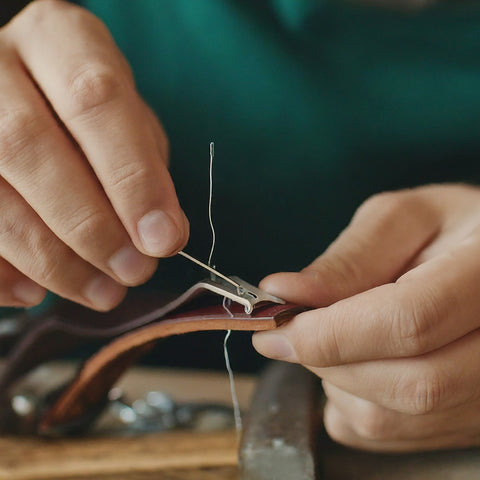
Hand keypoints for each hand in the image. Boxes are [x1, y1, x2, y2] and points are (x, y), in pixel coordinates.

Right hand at [0, 0, 187, 309]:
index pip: (95, 101)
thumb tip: (160, 235)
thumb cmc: (94, 110)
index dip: (132, 179)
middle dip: (90, 227)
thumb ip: (146, 167)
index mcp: (58, 40)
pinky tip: (36, 292)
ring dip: (52, 261)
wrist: (31, 89)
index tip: (164, 238)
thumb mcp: (131, 120)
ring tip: (103, 292)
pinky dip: (1, 273)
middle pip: (30, 147)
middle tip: (134, 272)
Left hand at [253, 184, 479, 451]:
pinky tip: (359, 362)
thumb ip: (347, 259)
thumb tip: (284, 293)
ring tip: (337, 336)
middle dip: (328, 359)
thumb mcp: (404, 220)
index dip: (330, 334)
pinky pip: (388, 435)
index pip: (408, 323)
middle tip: (295, 331)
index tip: (274, 329)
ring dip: (335, 381)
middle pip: (408, 384)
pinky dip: (349, 402)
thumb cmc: (452, 231)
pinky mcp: (468, 421)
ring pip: (394, 418)